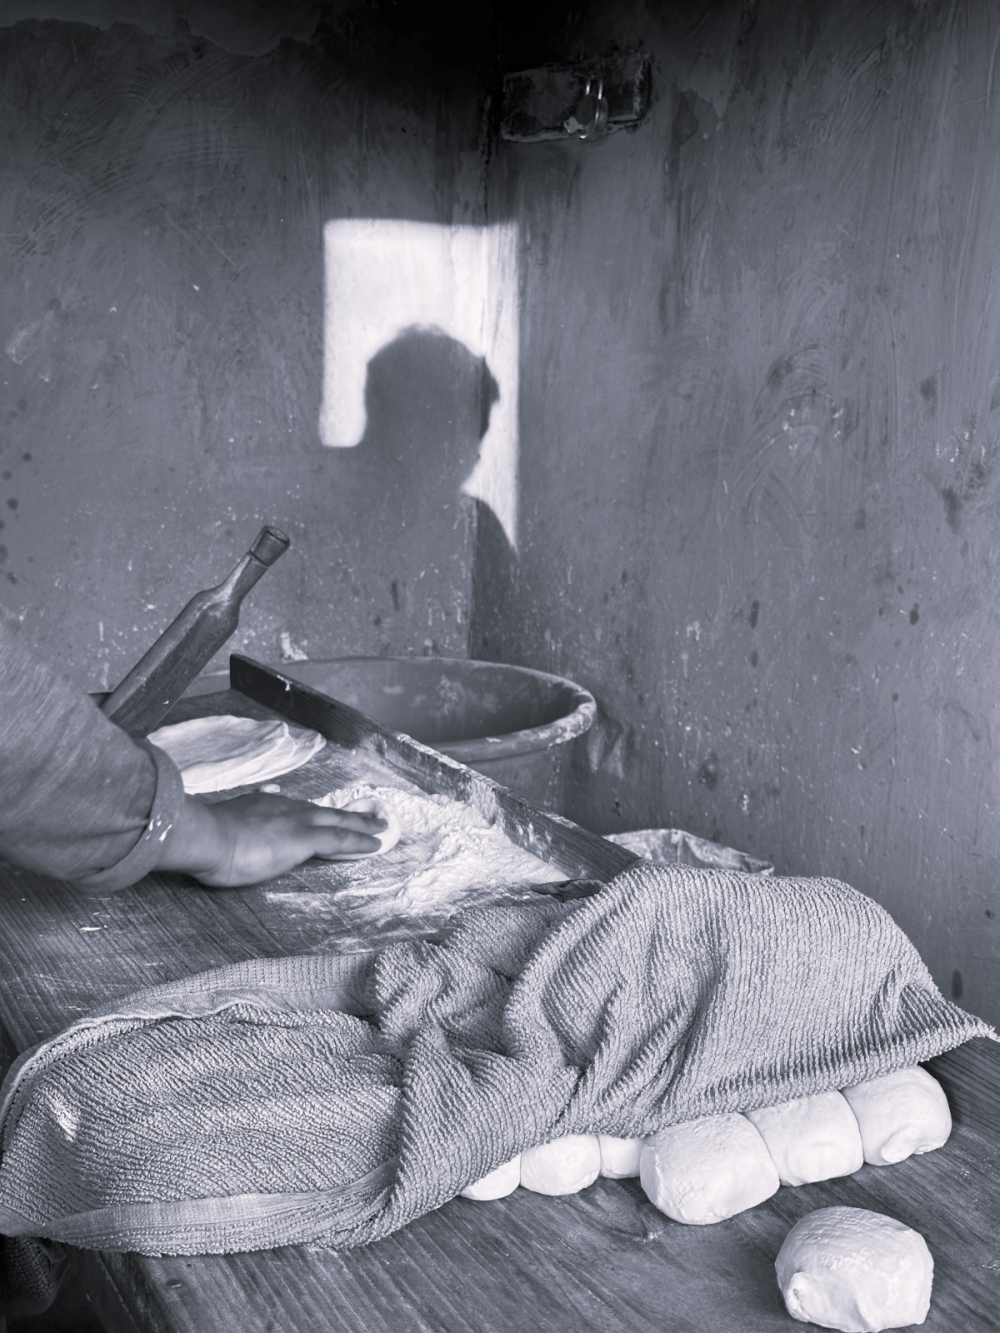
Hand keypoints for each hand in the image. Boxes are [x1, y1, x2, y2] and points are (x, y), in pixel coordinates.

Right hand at [156, 792, 387, 886]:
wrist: (205, 836)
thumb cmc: (204, 837)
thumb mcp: (220, 821)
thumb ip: (235, 819)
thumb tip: (237, 813)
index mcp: (262, 804)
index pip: (295, 808)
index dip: (312, 812)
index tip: (322, 813)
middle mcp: (284, 807)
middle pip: (324, 810)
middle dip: (347, 814)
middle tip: (369, 815)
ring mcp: (296, 821)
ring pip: (338, 820)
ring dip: (361, 824)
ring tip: (380, 827)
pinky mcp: (304, 838)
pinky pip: (340, 837)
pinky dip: (360, 839)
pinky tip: (375, 843)